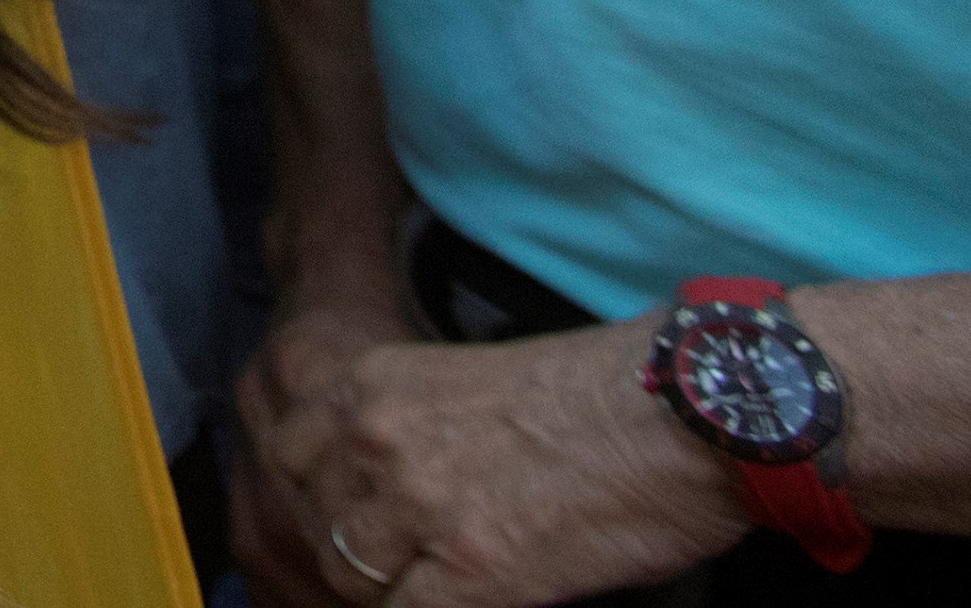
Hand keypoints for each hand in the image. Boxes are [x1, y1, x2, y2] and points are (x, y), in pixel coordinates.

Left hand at [245, 313, 743, 607]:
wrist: (683, 416)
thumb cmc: (598, 399)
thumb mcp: (460, 384)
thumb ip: (400, 431)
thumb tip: (374, 495)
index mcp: (369, 385)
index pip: (287, 457)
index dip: (318, 497)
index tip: (355, 517)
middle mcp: (376, 440)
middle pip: (317, 524)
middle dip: (354, 550)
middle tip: (402, 561)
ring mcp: (420, 506)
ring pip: (354, 578)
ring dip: (393, 587)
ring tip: (444, 580)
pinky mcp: (474, 570)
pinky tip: (476, 598)